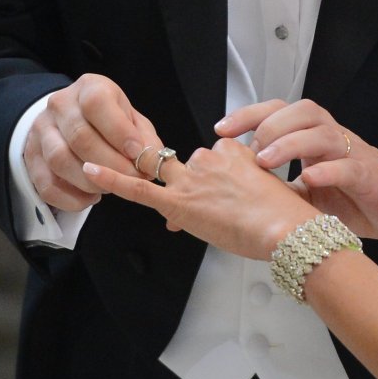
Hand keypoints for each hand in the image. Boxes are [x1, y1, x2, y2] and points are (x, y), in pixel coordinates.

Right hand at [23, 73, 159, 212]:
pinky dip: (70, 197)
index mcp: (89, 87)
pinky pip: (46, 183)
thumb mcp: (131, 118)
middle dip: (110, 163)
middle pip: (80, 137)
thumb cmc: (110, 118)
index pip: (97, 105)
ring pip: (60, 160)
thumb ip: (144, 139)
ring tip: (112, 188)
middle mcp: (60, 105)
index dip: (119, 131)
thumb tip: (151, 162)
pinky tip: (90, 198)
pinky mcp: (30, 156)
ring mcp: (41, 130)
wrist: (72, 117)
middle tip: (131, 178)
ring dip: (90, 181)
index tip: (137, 153)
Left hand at [84, 139, 308, 260]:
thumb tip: (221, 201)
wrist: (285, 229)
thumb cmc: (282, 215)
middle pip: (192, 166)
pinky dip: (111, 178)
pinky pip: (138, 188)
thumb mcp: (265, 192)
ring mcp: (192, 178)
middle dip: (200, 186)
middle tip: (227, 209)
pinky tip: (91, 171)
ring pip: (174, 179)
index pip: (214, 158)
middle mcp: (210, 157)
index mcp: (234, 149)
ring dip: (185, 194)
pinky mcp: (178, 202)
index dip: (218, 180)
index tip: (232, 196)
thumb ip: (238, 189)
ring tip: (216, 214)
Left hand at [214, 99, 377, 250]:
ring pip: (323, 133)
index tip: (221, 129)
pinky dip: (328, 170)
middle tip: (250, 151)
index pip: (281, 112)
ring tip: (267, 161)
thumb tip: (233, 193)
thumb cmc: (355, 199)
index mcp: (315, 139)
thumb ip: (278, 187)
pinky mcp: (371, 178)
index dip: (251, 115)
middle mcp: (334, 139)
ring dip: (290, 144)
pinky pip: (349, 166)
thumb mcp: (308, 194)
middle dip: (270, 125)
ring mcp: (354, 155)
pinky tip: (309, 179)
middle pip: (303, 111)